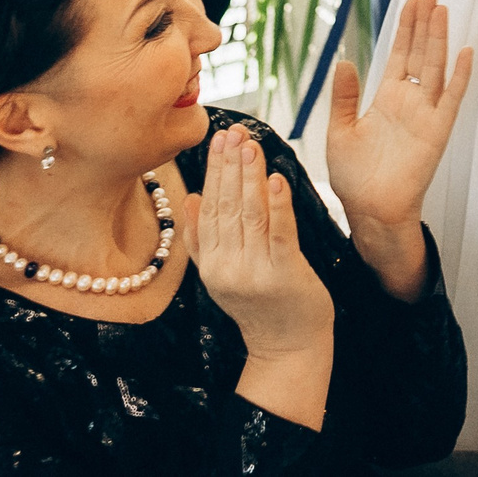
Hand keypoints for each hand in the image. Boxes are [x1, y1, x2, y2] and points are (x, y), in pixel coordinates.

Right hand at [189, 124, 334, 360]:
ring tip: (251, 146)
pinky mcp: (283, 275)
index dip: (214, 172)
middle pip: (226, 207)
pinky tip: (276, 179)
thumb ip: (203, 238)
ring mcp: (254, 273)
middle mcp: (226, 269)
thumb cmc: (260, 304)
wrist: (287, 347)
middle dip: (230, 166)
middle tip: (234, 132)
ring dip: (250, 177)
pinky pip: (279, 234)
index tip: (219, 139)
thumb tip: (190, 197)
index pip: (209, 209)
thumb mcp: (222, 273)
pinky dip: (277, 205)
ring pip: (249, 215)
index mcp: (210, 265)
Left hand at [327, 0, 472, 300]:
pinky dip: (459, 77)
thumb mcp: (339, 131)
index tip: (413, 0)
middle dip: (425, 23)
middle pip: (420, 53)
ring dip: (439, 39)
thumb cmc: (355, 177)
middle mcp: (409, 102)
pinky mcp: (436, 132)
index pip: (399, 54)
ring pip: (434, 68)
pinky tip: (465, 52)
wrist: (370, 211)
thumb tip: (344, 60)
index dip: (406, 27)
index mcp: (386, 99)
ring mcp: (425, 115)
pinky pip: (450, 100)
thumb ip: (344, 97)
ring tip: (442, 9)